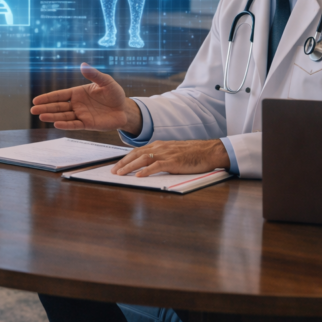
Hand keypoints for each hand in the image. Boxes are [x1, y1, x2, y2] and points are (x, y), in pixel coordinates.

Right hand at [31, 63, 138, 131]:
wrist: (124, 109)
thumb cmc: (114, 94)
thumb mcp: (106, 81)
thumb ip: (94, 74)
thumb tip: (83, 65)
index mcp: (77, 93)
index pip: (59, 95)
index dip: (48, 98)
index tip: (36, 100)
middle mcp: (76, 105)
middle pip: (58, 106)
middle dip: (45, 108)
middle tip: (33, 110)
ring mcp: (81, 115)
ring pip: (63, 116)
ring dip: (52, 116)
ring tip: (41, 116)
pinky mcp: (87, 124)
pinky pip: (74, 124)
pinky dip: (66, 124)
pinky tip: (56, 124)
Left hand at [111, 139, 229, 177]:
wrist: (208, 151)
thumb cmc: (192, 153)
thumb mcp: (172, 152)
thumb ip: (161, 157)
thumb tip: (148, 166)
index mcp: (159, 145)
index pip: (137, 151)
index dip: (125, 158)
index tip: (117, 166)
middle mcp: (159, 147)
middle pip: (136, 154)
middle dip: (123, 163)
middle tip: (113, 171)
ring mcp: (166, 154)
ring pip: (142, 159)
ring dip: (129, 167)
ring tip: (121, 174)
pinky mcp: (173, 161)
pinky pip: (156, 166)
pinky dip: (146, 171)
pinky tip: (138, 176)